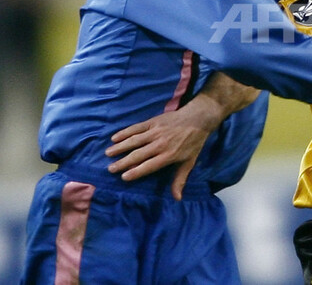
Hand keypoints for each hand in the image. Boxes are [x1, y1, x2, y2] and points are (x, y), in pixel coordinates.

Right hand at [106, 95, 221, 200]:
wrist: (198, 118)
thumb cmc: (193, 142)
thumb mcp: (189, 162)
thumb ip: (180, 179)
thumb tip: (177, 198)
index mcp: (169, 155)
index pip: (149, 165)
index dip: (136, 171)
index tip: (124, 177)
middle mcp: (160, 144)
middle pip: (138, 154)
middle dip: (123, 162)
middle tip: (110, 168)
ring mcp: (156, 132)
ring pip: (134, 140)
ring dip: (120, 147)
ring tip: (108, 153)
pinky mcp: (153, 121)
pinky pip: (136, 128)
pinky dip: (125, 132)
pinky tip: (115, 138)